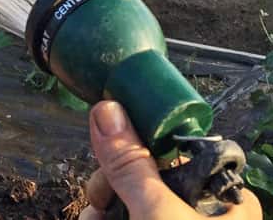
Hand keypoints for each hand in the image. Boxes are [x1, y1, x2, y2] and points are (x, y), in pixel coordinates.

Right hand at [80, 101, 261, 219]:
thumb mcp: (160, 214)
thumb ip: (132, 164)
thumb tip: (107, 108)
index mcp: (223, 200)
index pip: (170, 153)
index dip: (136, 147)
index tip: (110, 148)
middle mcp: (201, 214)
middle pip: (141, 175)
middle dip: (110, 184)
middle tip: (100, 196)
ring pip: (126, 198)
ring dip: (100, 204)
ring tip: (94, 217)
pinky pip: (118, 215)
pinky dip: (102, 217)